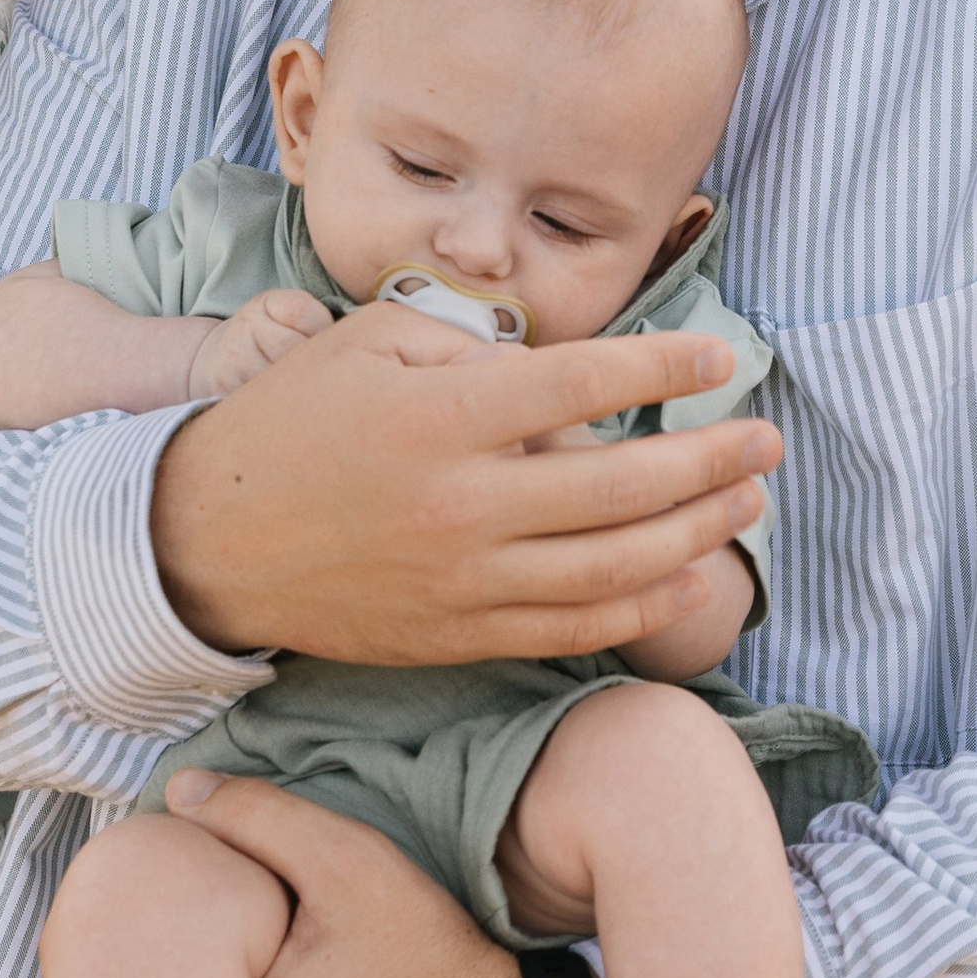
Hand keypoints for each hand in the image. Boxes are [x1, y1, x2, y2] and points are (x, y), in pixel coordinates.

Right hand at [151, 297, 779, 665]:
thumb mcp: (368, 343)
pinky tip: (687, 575)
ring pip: (615, 563)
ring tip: (745, 500)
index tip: (722, 354)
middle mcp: (465, 501)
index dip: (667, 363)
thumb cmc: (291, 424)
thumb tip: (561, 374)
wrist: (209, 541)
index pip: (586, 382)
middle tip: (767, 439)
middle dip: (712, 459)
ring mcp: (465, 579)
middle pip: (625, 484)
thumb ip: (469, 345)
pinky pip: (574, 626)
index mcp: (444, 414)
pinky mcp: (458, 634)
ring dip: (698, 532)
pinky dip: (642, 603)